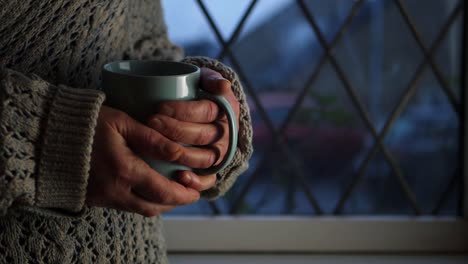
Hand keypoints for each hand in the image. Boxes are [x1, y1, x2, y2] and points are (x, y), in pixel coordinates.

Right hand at [86, 106, 200, 216]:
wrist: (47, 134)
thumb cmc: (86, 123)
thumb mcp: (122, 123)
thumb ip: (152, 138)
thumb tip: (179, 152)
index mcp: (124, 171)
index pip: (163, 192)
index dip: (184, 195)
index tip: (197, 191)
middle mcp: (114, 191)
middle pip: (153, 207)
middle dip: (174, 203)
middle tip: (188, 193)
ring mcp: (102, 197)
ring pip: (139, 209)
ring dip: (159, 204)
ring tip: (172, 191)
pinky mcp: (93, 199)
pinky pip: (124, 206)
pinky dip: (141, 200)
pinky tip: (147, 188)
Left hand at [147, 68, 239, 191]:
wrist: (198, 111)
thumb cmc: (198, 93)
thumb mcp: (204, 80)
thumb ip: (211, 78)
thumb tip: (224, 86)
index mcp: (227, 111)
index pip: (206, 111)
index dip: (183, 111)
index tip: (159, 107)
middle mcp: (226, 134)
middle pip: (202, 135)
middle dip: (175, 130)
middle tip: (151, 122)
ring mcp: (219, 153)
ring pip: (204, 158)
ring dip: (179, 153)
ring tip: (156, 145)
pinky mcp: (211, 169)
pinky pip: (208, 179)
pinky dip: (196, 181)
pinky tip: (179, 176)